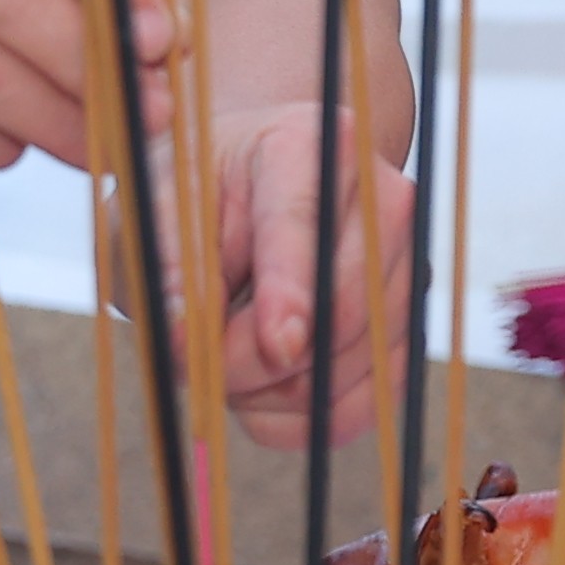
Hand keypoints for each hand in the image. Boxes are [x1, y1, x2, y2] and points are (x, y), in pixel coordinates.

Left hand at [197, 99, 416, 449]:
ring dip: (268, 392)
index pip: (305, 226)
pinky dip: (294, 420)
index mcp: (311, 144)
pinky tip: (256, 389)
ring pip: (349, 371)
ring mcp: (406, 269)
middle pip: (342, 311)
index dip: (292, 291)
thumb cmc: (199, 194)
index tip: (277, 345)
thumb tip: (186, 341)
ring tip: (224, 354)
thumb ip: (169, 268)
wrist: (248, 190)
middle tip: (197, 358)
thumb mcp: (158, 208)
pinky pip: (356, 411)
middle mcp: (383, 200)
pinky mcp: (404, 333)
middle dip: (257, 360)